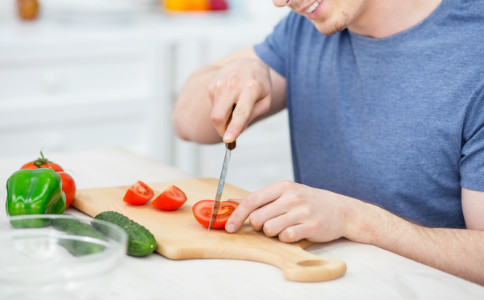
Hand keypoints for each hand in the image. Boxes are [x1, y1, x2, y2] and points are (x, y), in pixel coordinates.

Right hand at [207, 58, 271, 142]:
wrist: (248, 63)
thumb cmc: (259, 85)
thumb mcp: (265, 100)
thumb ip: (253, 115)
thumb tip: (238, 130)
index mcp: (251, 88)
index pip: (240, 112)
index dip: (233, 128)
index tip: (227, 140)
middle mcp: (233, 85)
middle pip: (218, 116)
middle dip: (222, 130)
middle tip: (229, 133)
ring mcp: (219, 84)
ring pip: (214, 114)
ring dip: (223, 120)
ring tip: (235, 108)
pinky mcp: (211, 85)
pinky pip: (213, 107)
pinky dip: (220, 110)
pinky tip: (229, 101)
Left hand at [225, 180, 354, 242]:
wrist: (341, 210)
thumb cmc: (308, 203)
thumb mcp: (286, 194)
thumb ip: (261, 199)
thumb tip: (232, 203)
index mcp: (282, 187)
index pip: (252, 200)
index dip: (237, 216)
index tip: (229, 228)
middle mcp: (292, 197)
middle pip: (258, 218)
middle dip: (259, 226)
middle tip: (271, 224)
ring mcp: (302, 211)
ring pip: (270, 230)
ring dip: (274, 233)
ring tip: (286, 227)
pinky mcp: (311, 226)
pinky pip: (286, 237)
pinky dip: (287, 238)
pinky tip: (296, 232)